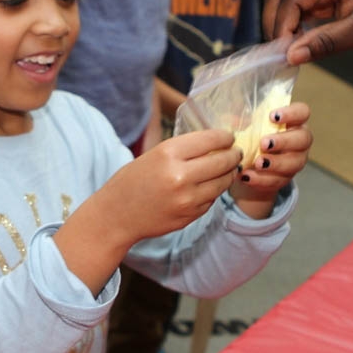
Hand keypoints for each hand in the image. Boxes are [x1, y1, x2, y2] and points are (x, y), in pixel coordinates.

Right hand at [92, 129, 240, 242]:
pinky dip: (214, 190)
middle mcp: (180, 176)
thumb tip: (215, 143)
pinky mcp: (190, 215)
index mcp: (168, 154)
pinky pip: (212, 199)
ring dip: (228, 173)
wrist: (117, 215)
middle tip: (236, 152)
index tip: (229, 136)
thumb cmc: (132, 181)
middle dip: (233, 155)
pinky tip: (210, 185)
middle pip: (222, 161)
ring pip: (223, 182)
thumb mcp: (153, 155)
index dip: (225, 136)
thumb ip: (183, 150)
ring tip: (228, 168)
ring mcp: (187, 199)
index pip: (210, 139)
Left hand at [230, 102, 311, 202]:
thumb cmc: (252, 137)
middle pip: (303, 139)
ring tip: (257, 163)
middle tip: (264, 143)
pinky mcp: (286, 179)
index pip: (302, 111)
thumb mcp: (247, 126)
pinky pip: (278, 180)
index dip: (292, 113)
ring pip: (294, 163)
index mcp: (293, 121)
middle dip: (284, 141)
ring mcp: (296, 161)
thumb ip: (243, 121)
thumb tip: (232, 120)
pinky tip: (248, 176)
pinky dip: (262, 179)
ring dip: (276, 163)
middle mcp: (300, 140)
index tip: (272, 116)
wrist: (248, 166)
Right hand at [262, 0, 352, 64]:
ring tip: (290, 52)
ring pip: (286, 0)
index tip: (283, 56)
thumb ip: (325, 42)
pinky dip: (295, 25)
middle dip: (276, 23)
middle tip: (282, 55)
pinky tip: (301, 44)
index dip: (282, 26)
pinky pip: (301, 7)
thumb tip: (290, 57)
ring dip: (284, 25)